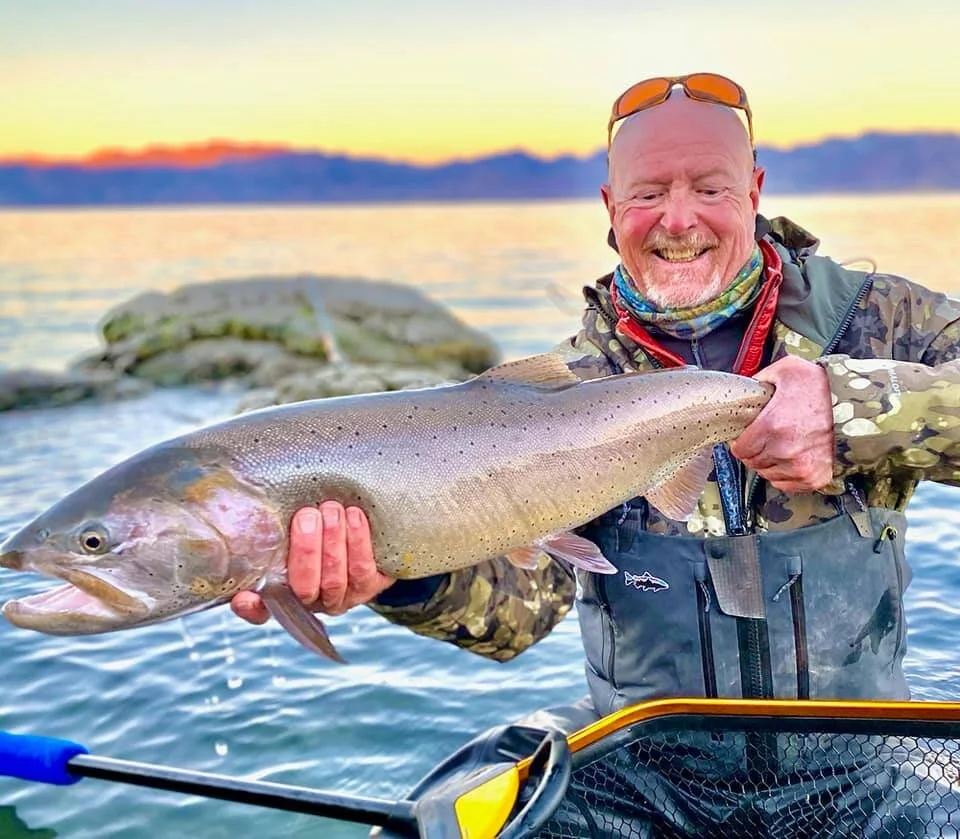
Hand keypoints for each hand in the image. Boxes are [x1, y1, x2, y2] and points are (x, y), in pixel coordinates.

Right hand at [231, 501, 394, 623]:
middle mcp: (310, 601)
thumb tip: (252, 504)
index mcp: (282, 590)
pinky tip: (353, 516)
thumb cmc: (318, 526)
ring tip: (331, 509)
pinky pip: (362, 570)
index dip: (252, 608)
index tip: (245, 597)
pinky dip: (357, 541)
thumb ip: (274, 525)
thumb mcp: (291, 525)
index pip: (260, 609)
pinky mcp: (367, 587)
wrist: (365, 534)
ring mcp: (339, 597)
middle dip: (306, 550)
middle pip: (304, 588)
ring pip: (334, 579)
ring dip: (332, 541)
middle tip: (307, 515)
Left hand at [729, 356, 834, 492]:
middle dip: (755, 450)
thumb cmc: (822, 385)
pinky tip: (793, 457)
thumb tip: (744, 390)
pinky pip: (786, 484)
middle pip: (752, 462)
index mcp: (772, 426)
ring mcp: (801, 467)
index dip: (741, 441)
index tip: (747, 435)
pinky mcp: (815, 478)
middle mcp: (785, 451)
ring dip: (770, 463)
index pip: (739, 450)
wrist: (859, 403)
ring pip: (768, 474)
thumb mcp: (787, 369)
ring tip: (783, 445)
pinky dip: (786, 474)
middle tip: (767, 437)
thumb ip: (759, 379)